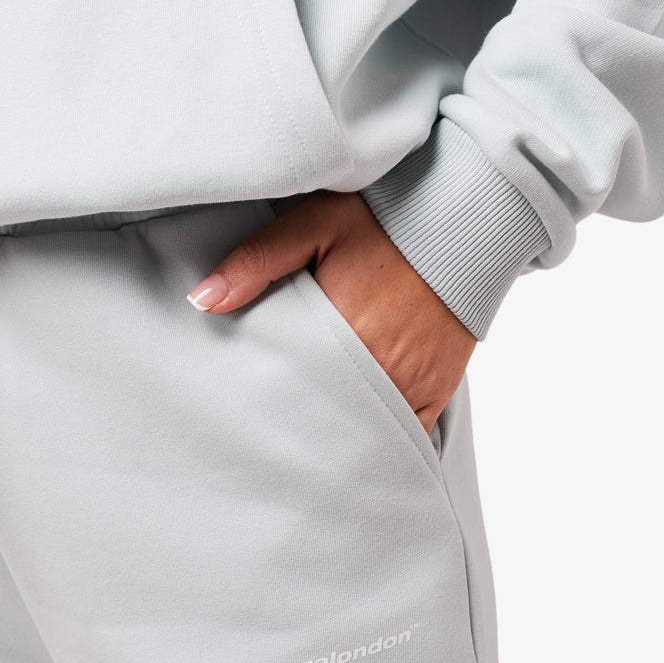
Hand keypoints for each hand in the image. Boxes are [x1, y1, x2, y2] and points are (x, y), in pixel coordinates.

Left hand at [186, 191, 476, 435]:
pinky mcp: (434, 392)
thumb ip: (255, 262)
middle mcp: (377, 370)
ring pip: (359, 434)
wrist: (461, 220)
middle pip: (321, 419)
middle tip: (263, 435)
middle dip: (293, 426)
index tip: (242, 410)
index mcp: (339, 333)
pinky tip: (351, 442)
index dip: (263, 402)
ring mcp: (408, 387)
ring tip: (302, 442)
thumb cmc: (383, 220)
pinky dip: (377, 440)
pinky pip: (402, 436)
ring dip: (333, 436)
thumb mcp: (312, 223)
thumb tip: (202, 301)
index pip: (286, 389)